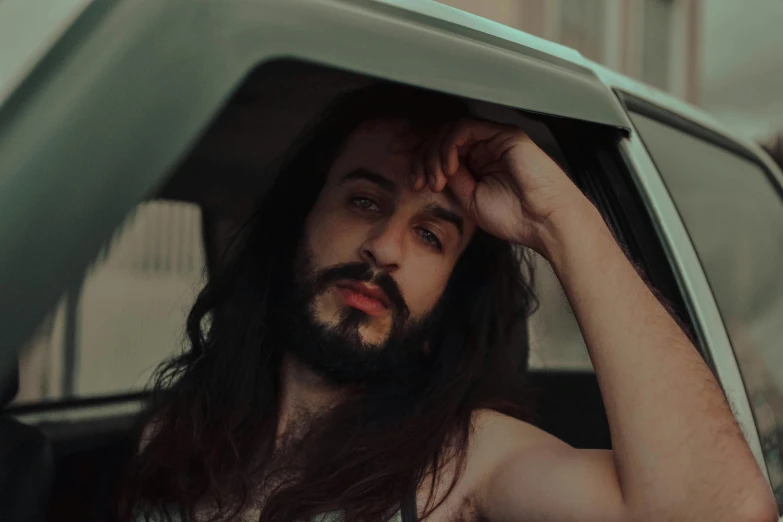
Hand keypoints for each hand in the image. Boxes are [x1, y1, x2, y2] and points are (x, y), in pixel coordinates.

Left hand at [409, 118, 590, 253]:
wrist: (543, 222)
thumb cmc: (515, 217)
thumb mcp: (469, 200)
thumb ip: (452, 179)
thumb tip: (431, 167)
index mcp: (478, 165)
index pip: (442, 154)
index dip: (422, 164)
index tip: (413, 183)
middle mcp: (485, 150)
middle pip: (442, 140)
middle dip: (424, 160)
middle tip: (422, 182)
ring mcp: (494, 141)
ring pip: (451, 132)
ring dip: (436, 154)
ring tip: (437, 179)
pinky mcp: (503, 135)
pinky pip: (466, 128)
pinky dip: (450, 146)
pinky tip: (450, 167)